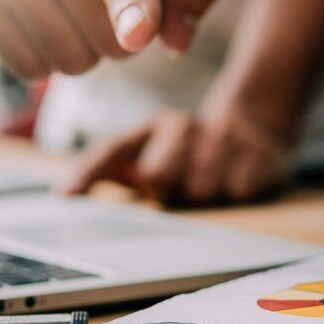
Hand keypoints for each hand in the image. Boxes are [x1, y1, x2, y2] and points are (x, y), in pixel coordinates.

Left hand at [57, 109, 290, 204]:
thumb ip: (108, 168)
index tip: (68, 195)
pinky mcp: (257, 152)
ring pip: (200, 189)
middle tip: (179, 187)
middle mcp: (184, 126)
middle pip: (158, 176)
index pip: (113, 148)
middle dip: (166, 191)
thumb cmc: (189, 151)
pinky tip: (236, 180)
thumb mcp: (149, 151)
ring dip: (204, 197)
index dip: (89, 171)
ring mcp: (222, 137)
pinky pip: (237, 190)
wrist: (253, 127)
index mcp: (153, 126)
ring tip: (210, 182)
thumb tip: (66, 192)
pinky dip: (236, 194)